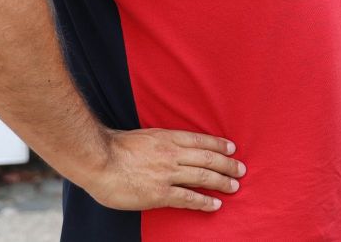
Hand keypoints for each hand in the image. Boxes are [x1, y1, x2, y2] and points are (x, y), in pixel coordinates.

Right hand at [78, 128, 245, 211]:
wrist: (99, 160)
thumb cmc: (115, 148)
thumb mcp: (144, 135)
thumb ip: (160, 141)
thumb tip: (168, 145)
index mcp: (168, 138)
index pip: (201, 141)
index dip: (219, 145)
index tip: (232, 149)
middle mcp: (173, 154)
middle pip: (208, 158)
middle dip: (227, 164)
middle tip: (241, 170)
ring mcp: (168, 173)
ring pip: (203, 177)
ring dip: (222, 182)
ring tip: (234, 186)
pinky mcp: (160, 193)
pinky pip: (187, 198)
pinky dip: (204, 201)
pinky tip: (215, 205)